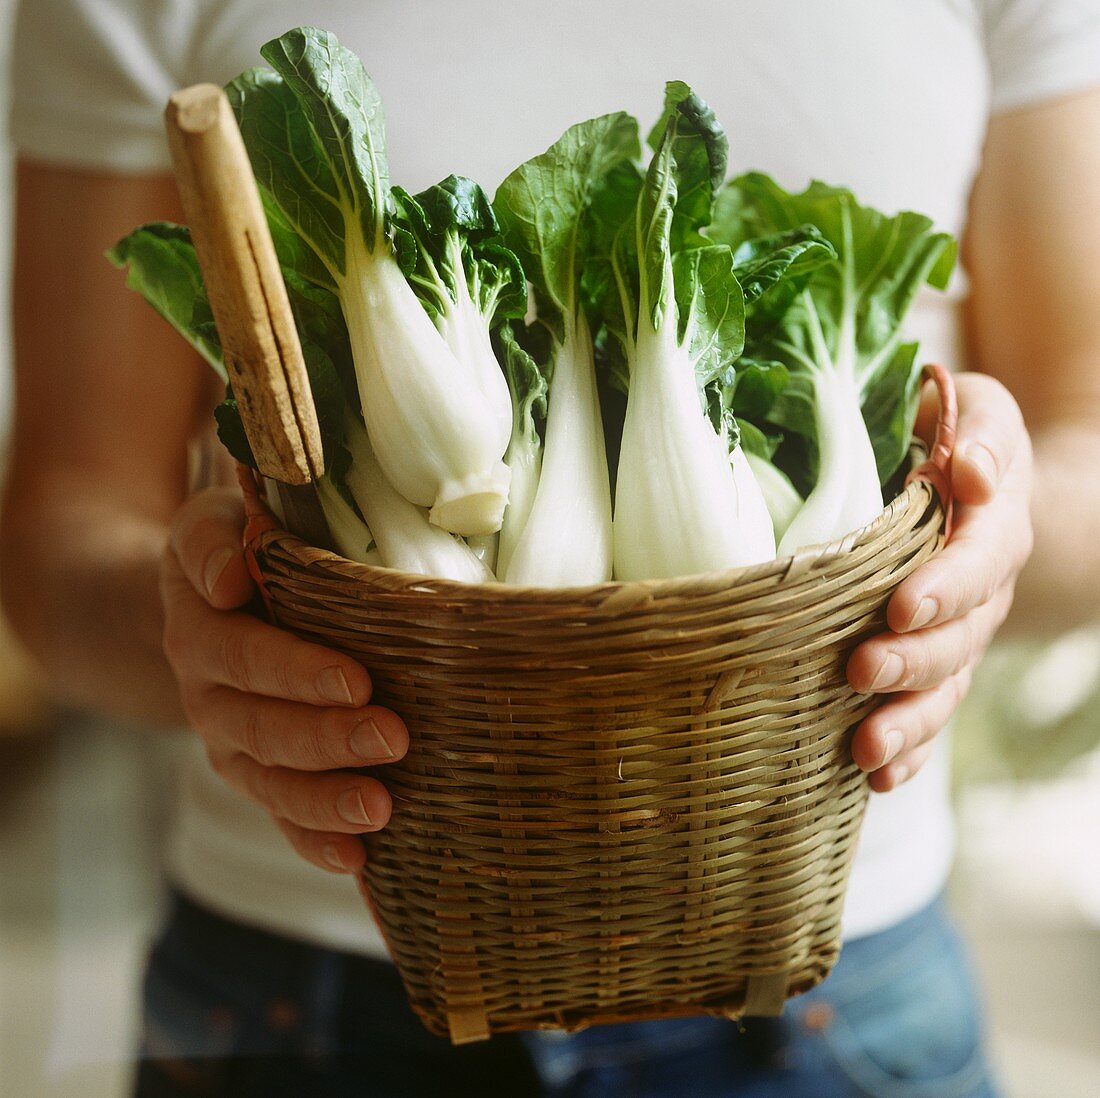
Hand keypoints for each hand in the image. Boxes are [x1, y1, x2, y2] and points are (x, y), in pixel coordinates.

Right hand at [161, 487, 407, 872]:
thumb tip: (228, 579)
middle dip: (328, 739)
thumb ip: (211, 541)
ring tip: (381, 809)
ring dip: (324, 800)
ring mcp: (230, 742)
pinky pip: (278, 815)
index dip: (296, 673)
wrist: (204, 597)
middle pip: (261, 727)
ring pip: (269, 782)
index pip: (244, 656)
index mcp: (200, 631)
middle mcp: (208, 696)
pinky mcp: (256, 772)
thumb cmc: (233, 548)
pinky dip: (313, 841)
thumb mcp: (210, 523)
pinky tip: (356, 859)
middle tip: (394, 738)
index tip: (358, 681)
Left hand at [847, 373, 1032, 791]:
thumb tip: (971, 473)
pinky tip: (875, 778)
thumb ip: (979, 431)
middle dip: (913, 660)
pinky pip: (928, 710)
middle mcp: (982, 592)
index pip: (978, 561)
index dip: (946, 586)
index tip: (902, 605)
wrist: (971, 475)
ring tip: (864, 752)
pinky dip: (908, 748)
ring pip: (944, 688)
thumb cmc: (955, 431)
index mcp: (993, 526)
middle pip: (960, 638)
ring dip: (907, 722)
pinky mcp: (933, 660)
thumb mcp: (975, 406)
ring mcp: (960, 634)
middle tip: (861, 670)